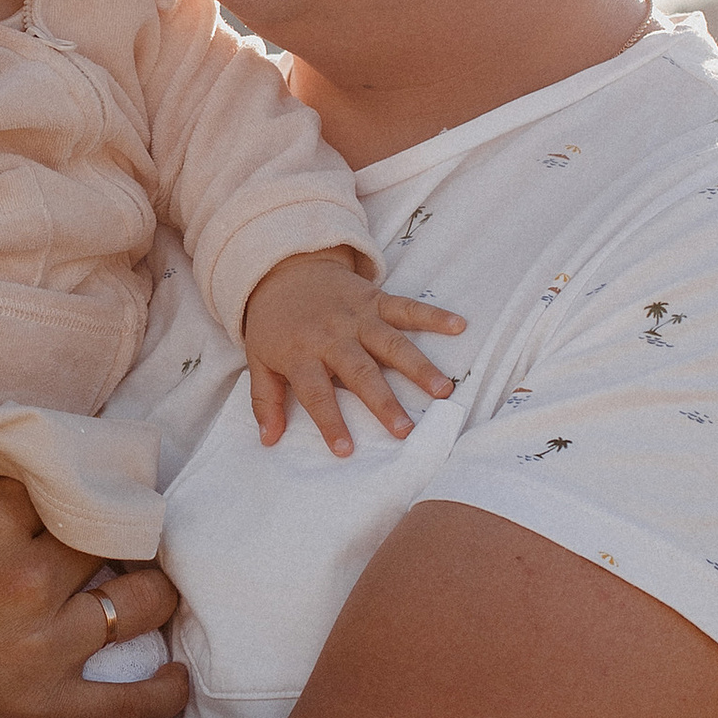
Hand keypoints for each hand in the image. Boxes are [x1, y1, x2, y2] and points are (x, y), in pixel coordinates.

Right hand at [0, 476, 186, 717]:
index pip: (47, 488)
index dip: (58, 491)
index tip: (65, 497)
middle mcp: (26, 586)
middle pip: (110, 535)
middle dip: (121, 534)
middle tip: (124, 541)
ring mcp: (46, 651)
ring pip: (142, 600)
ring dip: (153, 594)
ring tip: (153, 594)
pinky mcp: (53, 714)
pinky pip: (137, 700)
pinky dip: (167, 687)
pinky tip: (175, 676)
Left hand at [240, 252, 466, 456]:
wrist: (284, 267)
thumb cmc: (274, 322)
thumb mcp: (258, 359)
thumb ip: (264, 401)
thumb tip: (268, 440)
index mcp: (301, 353)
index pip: (316, 394)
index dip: (331, 422)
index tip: (346, 450)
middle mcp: (333, 336)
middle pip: (360, 372)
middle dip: (383, 402)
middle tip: (404, 430)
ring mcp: (358, 316)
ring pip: (391, 343)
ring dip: (418, 367)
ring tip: (442, 390)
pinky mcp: (376, 299)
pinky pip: (407, 308)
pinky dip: (434, 316)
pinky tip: (459, 326)